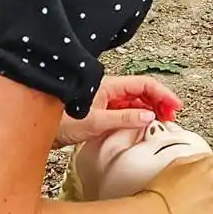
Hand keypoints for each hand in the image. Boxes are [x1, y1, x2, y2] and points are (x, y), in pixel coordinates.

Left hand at [53, 75, 184, 146]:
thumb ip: (125, 119)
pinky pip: (126, 111)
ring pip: (135, 101)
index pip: (144, 84)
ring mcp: (105, 100)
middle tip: (171, 117)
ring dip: (150, 110)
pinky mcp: (100, 112)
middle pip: (142, 91)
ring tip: (160, 123)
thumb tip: (149, 117)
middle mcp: (108, 89)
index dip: (163, 93)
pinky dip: (138, 116)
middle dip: (160, 102)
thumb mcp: (96, 122)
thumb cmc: (59, 122)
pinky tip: (143, 126)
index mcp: (109, 84)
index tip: (175, 106)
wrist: (37, 130)